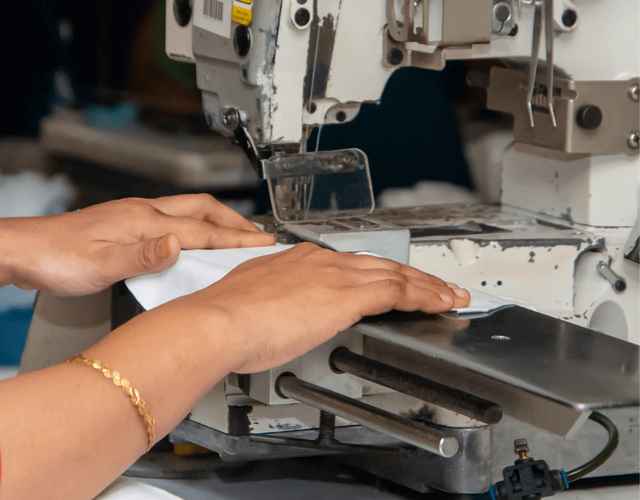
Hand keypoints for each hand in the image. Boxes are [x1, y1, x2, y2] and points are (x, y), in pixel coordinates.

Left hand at [0, 194, 274, 295]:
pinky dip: (196, 226)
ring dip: (217, 221)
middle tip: (258, 233)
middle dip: (234, 221)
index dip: (234, 237)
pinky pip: (174, 219)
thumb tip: (178, 246)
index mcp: (143, 222)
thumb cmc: (55, 259)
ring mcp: (134, 216)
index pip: (201, 229)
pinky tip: (193, 238)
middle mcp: (142, 213)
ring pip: (189, 211)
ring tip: (235, 234)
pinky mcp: (126, 223)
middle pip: (201, 209)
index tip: (261, 242)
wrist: (23, 251)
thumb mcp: (99, 266)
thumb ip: (141, 257)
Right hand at [174, 243, 469, 372]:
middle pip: (381, 265)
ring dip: (427, 287)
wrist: (219, 321)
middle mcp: (322, 262)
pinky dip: (422, 297)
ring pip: (396, 275)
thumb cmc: (227, 316)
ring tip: (449, 297)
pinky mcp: (345, 296)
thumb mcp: (255, 298)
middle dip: (413, 277)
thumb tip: (282, 307)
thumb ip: (276, 299)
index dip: (379, 273)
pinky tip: (437, 304)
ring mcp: (335, 276)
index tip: (392, 281)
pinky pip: (396, 292)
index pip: (353, 264)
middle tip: (436, 286)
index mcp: (301, 261)